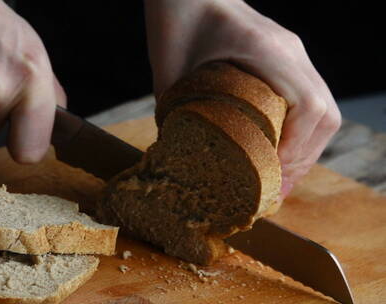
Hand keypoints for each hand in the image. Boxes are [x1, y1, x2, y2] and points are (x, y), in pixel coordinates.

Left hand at [144, 0, 340, 197]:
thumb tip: (185, 161)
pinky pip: (310, 99)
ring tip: (280, 178)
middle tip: (275, 191)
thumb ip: (178, 115)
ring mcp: (293, 52)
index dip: (295, 151)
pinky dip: (300, 132)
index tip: (271, 177)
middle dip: (302, 160)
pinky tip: (280, 150)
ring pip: (324, 111)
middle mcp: (290, 51)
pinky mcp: (287, 57)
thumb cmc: (173, 24)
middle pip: (325, 115)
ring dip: (305, 149)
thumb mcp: (170, 74)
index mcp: (267, 51)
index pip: (309, 108)